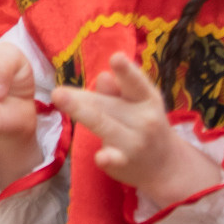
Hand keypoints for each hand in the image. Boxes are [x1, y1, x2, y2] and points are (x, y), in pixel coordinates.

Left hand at [55, 53, 220, 205]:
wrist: (166, 166)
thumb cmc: (145, 127)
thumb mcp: (139, 104)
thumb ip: (120, 90)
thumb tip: (104, 76)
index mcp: (148, 99)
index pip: (136, 84)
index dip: (126, 71)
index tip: (115, 57)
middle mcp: (144, 120)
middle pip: (107, 105)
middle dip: (82, 99)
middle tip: (57, 93)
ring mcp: (135, 143)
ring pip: (104, 125)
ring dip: (83, 114)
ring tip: (60, 99)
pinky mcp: (124, 164)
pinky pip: (113, 159)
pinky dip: (108, 158)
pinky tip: (101, 157)